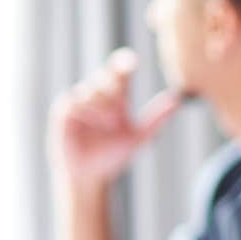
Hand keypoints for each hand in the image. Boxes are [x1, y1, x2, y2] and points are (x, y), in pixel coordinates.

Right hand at [48, 48, 184, 193]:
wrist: (93, 176)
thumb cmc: (114, 154)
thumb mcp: (139, 137)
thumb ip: (157, 118)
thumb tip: (177, 100)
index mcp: (115, 97)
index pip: (119, 71)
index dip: (123, 63)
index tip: (132, 62)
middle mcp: (97, 96)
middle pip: (105, 77)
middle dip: (114, 91)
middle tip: (119, 113)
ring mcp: (79, 103)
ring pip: (90, 89)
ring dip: (102, 106)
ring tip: (109, 124)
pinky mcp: (63, 113)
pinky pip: (73, 101)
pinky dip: (87, 111)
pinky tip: (94, 123)